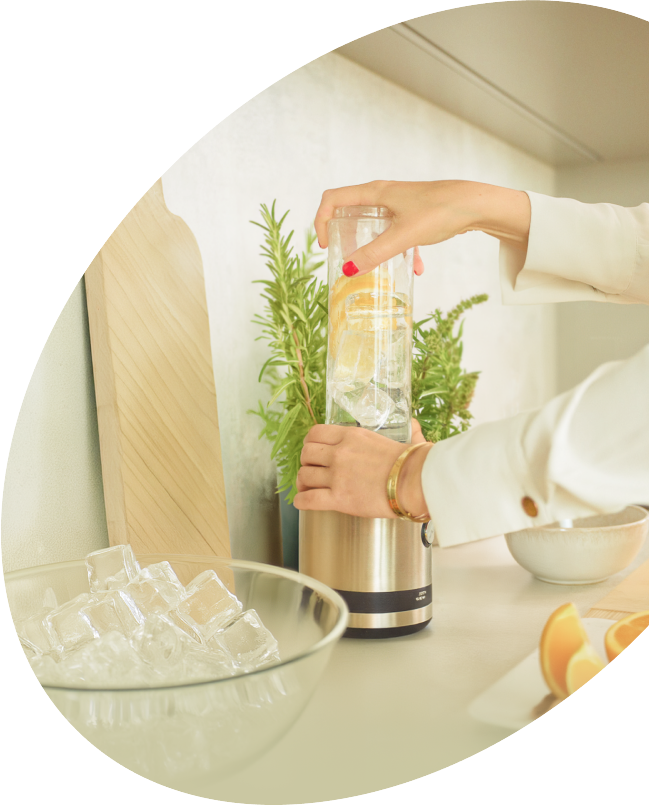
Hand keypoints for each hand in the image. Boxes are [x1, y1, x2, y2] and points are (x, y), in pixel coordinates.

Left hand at [294, 420, 432, 518]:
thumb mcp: (402, 438)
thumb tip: (415, 424)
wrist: (415, 482)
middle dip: (306, 462)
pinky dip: (301, 501)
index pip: (315, 433)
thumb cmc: (413, 462)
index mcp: (351, 436)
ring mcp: (337, 476)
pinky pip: (308, 500)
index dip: (310, 442)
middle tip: (312, 468)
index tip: (312, 448)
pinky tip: (303, 502)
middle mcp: (339, 453)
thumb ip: (405, 430)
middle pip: (306, 453)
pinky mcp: (339, 498)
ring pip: (304, 476)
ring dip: (303, 482)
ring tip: (307, 487)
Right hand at [314, 179, 530, 276]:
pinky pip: (398, 234)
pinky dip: (402, 251)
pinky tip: (417, 270)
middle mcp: (384, 195)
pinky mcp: (415, 215)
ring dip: (374, 248)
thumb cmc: (441, 210)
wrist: (477, 204)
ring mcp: (400, 204)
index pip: (333, 199)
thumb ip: (375, 253)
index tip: (324, 245)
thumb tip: (348, 270)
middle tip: (347, 259)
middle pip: (351, 213)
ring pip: (375, 226)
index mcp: (375, 192)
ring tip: (376, 268)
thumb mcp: (404, 235)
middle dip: (346, 239)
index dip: (321, 220)